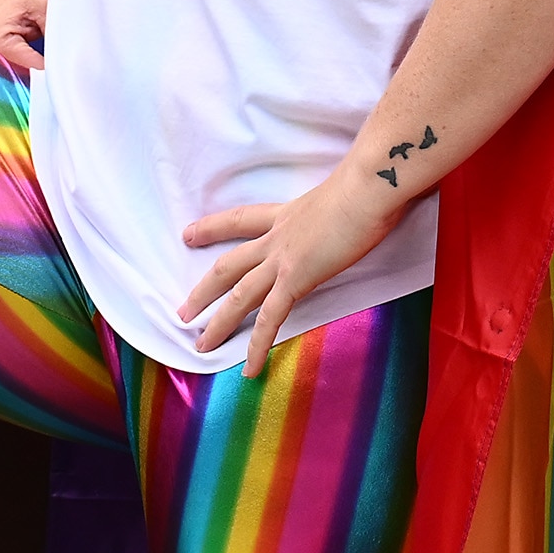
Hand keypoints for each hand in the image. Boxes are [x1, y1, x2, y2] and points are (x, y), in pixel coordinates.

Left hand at [178, 174, 402, 377]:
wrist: (369, 186)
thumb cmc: (368, 184)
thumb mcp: (343, 194)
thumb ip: (339, 206)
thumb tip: (358, 207)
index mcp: (287, 214)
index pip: (240, 220)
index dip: (212, 228)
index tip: (189, 234)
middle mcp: (278, 236)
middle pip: (228, 265)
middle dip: (204, 290)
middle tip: (184, 311)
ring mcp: (283, 258)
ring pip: (239, 295)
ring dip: (219, 323)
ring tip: (200, 345)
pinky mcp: (297, 278)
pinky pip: (271, 318)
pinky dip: (258, 345)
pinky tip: (249, 368)